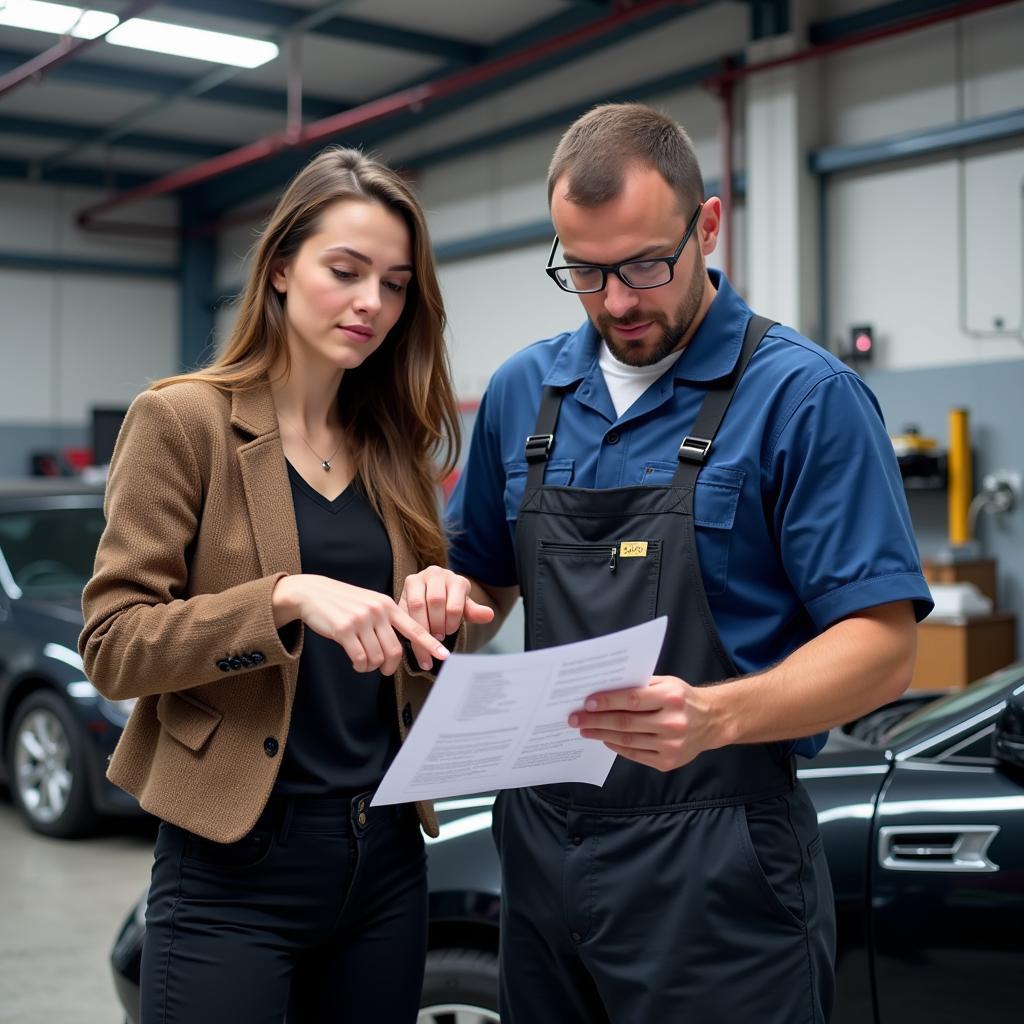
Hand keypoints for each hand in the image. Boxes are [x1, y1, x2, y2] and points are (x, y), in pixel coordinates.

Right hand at [274, 574, 448, 673]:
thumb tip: (399, 648)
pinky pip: (361, 659)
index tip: (443, 656)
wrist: (314, 593)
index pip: (415, 628)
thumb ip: (387, 620)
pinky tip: (357, 663)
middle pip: (395, 650)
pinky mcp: (344, 629)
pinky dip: (361, 666)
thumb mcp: (371, 603)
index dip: (430, 644)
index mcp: (388, 605)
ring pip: (378, 657)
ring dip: (373, 668)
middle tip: (386, 670)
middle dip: (392, 666)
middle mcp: (378, 611)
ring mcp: (361, 619)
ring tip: (365, 664)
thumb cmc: (344, 602)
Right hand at [400, 565, 494, 664]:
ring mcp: (420, 577)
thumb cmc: (451, 603)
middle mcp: (437, 574)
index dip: (451, 624)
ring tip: (426, 637)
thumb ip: (474, 612)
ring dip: (422, 624)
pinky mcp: (406, 584)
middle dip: (436, 623)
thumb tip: (489, 615)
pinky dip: (409, 623)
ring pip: (417, 604)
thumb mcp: (463, 608)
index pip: (454, 605)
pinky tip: (413, 636)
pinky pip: (405, 606)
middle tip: (437, 637)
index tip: (449, 633)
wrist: (432, 593)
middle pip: (435, 602)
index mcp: (456, 580)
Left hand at [567, 675, 723, 771]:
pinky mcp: (669, 762)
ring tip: (584, 730)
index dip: (607, 702)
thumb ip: (640, 685)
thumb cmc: (682, 698)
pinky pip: (635, 754)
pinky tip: (605, 739)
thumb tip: (604, 688)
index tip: (586, 702)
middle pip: (625, 723)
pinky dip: (617, 747)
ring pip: (627, 740)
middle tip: (575, 719)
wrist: (712, 721)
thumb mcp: (667, 683)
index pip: (632, 700)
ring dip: (601, 734)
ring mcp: (671, 745)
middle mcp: (673, 722)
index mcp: (671, 698)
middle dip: (595, 720)